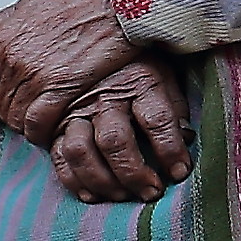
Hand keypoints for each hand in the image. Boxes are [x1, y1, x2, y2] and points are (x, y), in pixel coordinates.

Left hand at [0, 0, 140, 144]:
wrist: (115, 3)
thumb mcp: (31, 2)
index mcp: (4, 39)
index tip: (14, 97)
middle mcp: (13, 59)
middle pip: (0, 103)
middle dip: (13, 112)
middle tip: (31, 115)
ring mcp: (35, 76)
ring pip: (15, 116)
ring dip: (26, 125)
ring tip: (42, 126)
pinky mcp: (59, 89)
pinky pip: (37, 122)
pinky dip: (40, 132)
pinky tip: (50, 133)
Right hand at [49, 59, 191, 202]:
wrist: (82, 43)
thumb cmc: (136, 67)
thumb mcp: (163, 73)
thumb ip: (174, 106)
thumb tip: (186, 139)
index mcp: (139, 81)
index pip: (157, 119)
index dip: (170, 150)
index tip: (180, 172)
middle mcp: (105, 96)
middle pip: (115, 140)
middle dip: (134, 173)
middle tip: (151, 192)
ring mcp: (76, 110)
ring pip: (81, 151)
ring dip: (103, 181)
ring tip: (122, 196)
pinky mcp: (54, 124)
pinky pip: (59, 156)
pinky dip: (74, 181)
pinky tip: (92, 195)